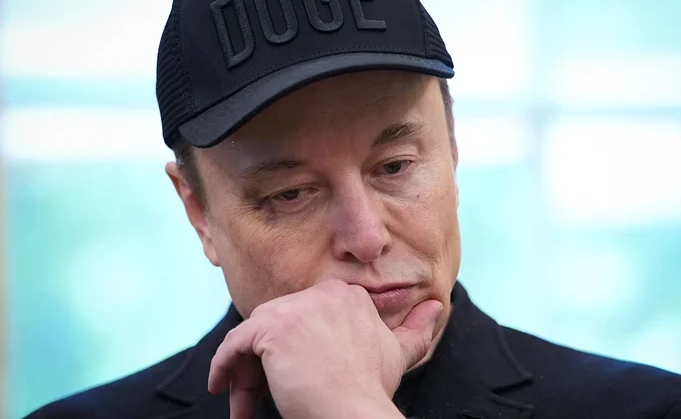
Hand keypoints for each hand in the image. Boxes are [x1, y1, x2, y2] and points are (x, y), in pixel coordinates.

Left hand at [207, 279, 442, 418]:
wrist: (355, 411)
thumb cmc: (372, 389)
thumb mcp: (398, 354)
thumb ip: (416, 328)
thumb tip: (438, 305)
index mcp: (346, 296)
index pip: (302, 318)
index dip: (292, 352)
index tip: (290, 380)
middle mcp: (322, 293)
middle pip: (277, 326)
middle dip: (265, 364)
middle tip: (259, 397)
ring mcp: (296, 307)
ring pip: (255, 336)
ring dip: (244, 372)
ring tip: (243, 404)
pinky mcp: (272, 327)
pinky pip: (235, 343)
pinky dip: (223, 365)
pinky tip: (221, 388)